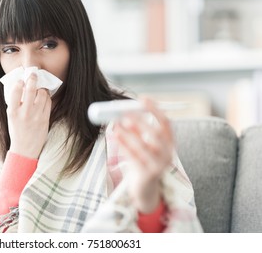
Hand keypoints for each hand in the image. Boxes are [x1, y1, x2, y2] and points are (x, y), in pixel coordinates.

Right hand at [6, 73, 51, 158]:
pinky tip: (43, 97)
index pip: (16, 91)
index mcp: (13, 112)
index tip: (21, 80)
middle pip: (31, 89)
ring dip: (41, 89)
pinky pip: (48, 102)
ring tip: (39, 89)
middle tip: (33, 74)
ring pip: (42, 94)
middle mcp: (24, 113)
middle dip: (32, 78)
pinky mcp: (45, 119)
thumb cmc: (17, 131)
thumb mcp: (11, 117)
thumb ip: (14, 103)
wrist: (25, 148)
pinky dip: (46, 97)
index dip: (20, 83)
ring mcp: (36, 116)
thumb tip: (20, 86)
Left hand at [113, 98, 172, 212]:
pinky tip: (116, 136)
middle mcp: (168, 153)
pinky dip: (124, 145)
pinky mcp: (148, 174)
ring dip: (129, 134)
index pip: (166, 123)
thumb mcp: (142, 145)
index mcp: (170, 143)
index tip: (142, 98)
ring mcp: (160, 165)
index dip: (155, 109)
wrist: (144, 188)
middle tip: (125, 114)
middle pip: (156, 135)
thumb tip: (121, 111)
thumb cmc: (142, 161)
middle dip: (140, 123)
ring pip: (144, 147)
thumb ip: (136, 130)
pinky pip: (134, 157)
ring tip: (117, 124)